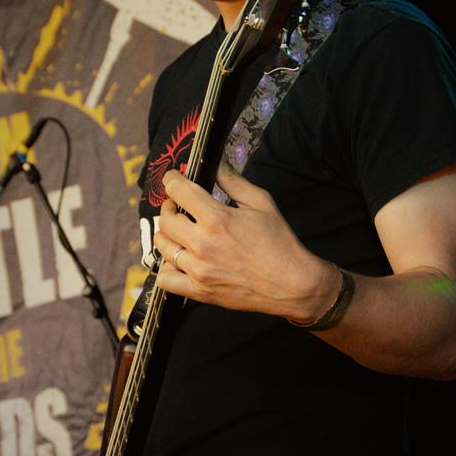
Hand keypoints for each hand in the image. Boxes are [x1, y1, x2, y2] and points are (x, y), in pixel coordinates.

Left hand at [154, 163, 339, 321]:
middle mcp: (203, 244)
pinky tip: (179, 261)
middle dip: (169, 207)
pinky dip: (167, 268)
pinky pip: (165, 279)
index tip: (173, 179)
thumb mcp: (262, 203)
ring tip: (179, 232)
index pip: (178, 190)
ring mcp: (199, 270)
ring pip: (162, 246)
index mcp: (217, 219)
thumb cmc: (280, 243)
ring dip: (167, 234)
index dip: (172, 180)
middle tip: (178, 206)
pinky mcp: (199, 291)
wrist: (292, 284)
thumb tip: (217, 163)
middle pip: (166, 219)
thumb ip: (234, 181)